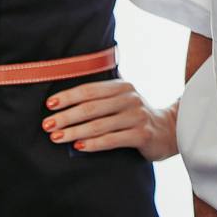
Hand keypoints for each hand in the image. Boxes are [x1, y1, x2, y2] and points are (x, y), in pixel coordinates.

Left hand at [43, 79, 177, 159]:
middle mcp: (130, 99)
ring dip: (74, 132)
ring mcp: (137, 117)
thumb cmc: (137, 114)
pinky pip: (112, 140)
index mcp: (122, 87)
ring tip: (56, 137)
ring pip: (99, 125)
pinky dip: (93, 144)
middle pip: (91, 108)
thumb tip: (80, 69)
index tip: (49, 104)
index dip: (68, 96)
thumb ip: (105, 86)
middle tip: (46, 124)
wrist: (170, 130)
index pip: (90, 89)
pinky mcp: (142, 135)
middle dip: (66, 116)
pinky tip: (78, 147)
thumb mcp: (125, 95)